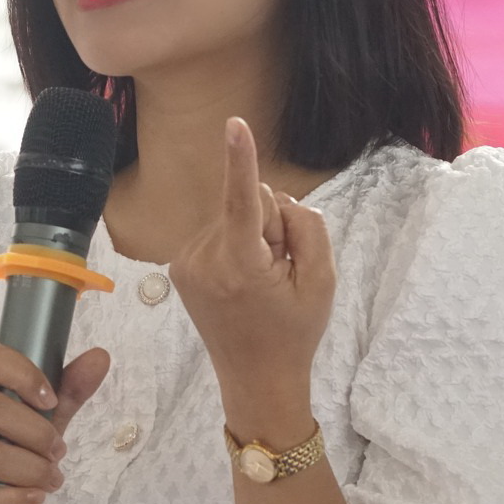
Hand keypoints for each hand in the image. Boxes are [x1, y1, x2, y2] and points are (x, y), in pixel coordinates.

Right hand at [0, 342, 111, 503]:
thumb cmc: (2, 455)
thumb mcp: (35, 422)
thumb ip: (66, 392)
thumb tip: (100, 357)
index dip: (25, 375)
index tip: (51, 401)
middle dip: (38, 434)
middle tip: (58, 452)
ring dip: (33, 471)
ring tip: (50, 480)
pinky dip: (17, 500)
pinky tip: (32, 499)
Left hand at [171, 118, 336, 402]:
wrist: (257, 380)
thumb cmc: (295, 333)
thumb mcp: (322, 281)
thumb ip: (306, 228)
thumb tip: (278, 201)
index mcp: (240, 265)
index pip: (244, 200)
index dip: (242, 159)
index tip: (234, 123)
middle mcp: (204, 259)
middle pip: (251, 203)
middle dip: (272, 226)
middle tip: (281, 273)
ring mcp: (187, 262)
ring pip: (234, 215)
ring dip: (254, 239)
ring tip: (261, 282)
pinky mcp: (180, 265)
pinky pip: (219, 230)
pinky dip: (236, 247)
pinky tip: (242, 282)